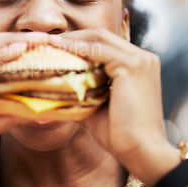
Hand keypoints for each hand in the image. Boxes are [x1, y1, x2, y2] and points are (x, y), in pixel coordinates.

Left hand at [48, 29, 174, 175]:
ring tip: (47, 43)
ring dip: (70, 39)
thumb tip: (50, 93)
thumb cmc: (119, 133)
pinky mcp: (132, 66)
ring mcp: (139, 59)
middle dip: (71, 36)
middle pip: (99, 36)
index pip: (102, 43)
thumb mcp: (94, 106)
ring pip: (97, 38)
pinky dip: (76, 48)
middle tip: (46, 41)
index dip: (76, 41)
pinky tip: (57, 49)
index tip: (52, 45)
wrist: (141, 151)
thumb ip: (78, 93)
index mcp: (136, 64)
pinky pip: (97, 50)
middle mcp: (141, 57)